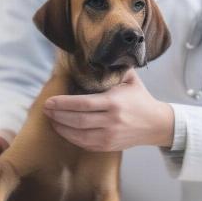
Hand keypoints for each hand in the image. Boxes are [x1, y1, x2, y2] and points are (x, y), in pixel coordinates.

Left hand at [42, 69, 173, 151]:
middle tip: (45, 108)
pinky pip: (83, 143)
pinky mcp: (108, 146)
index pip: (83, 104)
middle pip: (77, 121)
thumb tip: (93, 53)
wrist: (156, 124)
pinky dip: (70, 137)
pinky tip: (62, 128)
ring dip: (60, 127)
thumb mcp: (130, 78)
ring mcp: (109, 136)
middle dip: (57, 115)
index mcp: (114, 102)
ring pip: (78, 135)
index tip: (49, 101)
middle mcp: (111, 121)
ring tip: (50, 118)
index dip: (63, 103)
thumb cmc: (140, 98)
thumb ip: (113, 68)